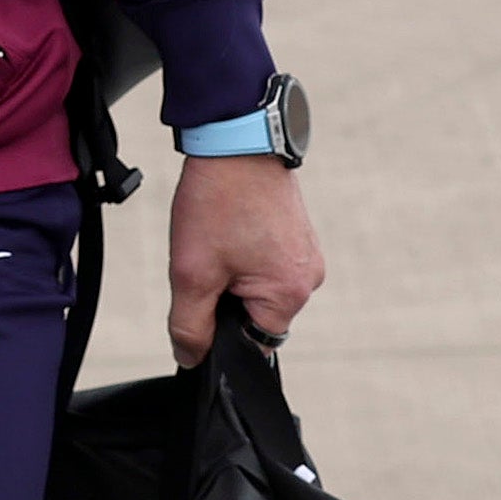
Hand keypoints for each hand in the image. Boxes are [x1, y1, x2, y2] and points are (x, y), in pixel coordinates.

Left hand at [167, 154, 324, 364]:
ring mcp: (306, 253)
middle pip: (256, 315)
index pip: (253, 343)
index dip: (220, 331)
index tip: (202, 299)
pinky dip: (240, 253)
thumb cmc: (219, 202)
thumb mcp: (193, 273)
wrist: (235, 140)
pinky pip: (265, 262)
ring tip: (217, 236)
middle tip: (206, 259)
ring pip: (258, 287)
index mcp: (291, 294)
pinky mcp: (297, 235)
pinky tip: (227, 227)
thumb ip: (191, 326)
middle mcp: (309, 277)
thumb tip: (191, 359)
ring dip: (231, 273)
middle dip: (224, 297)